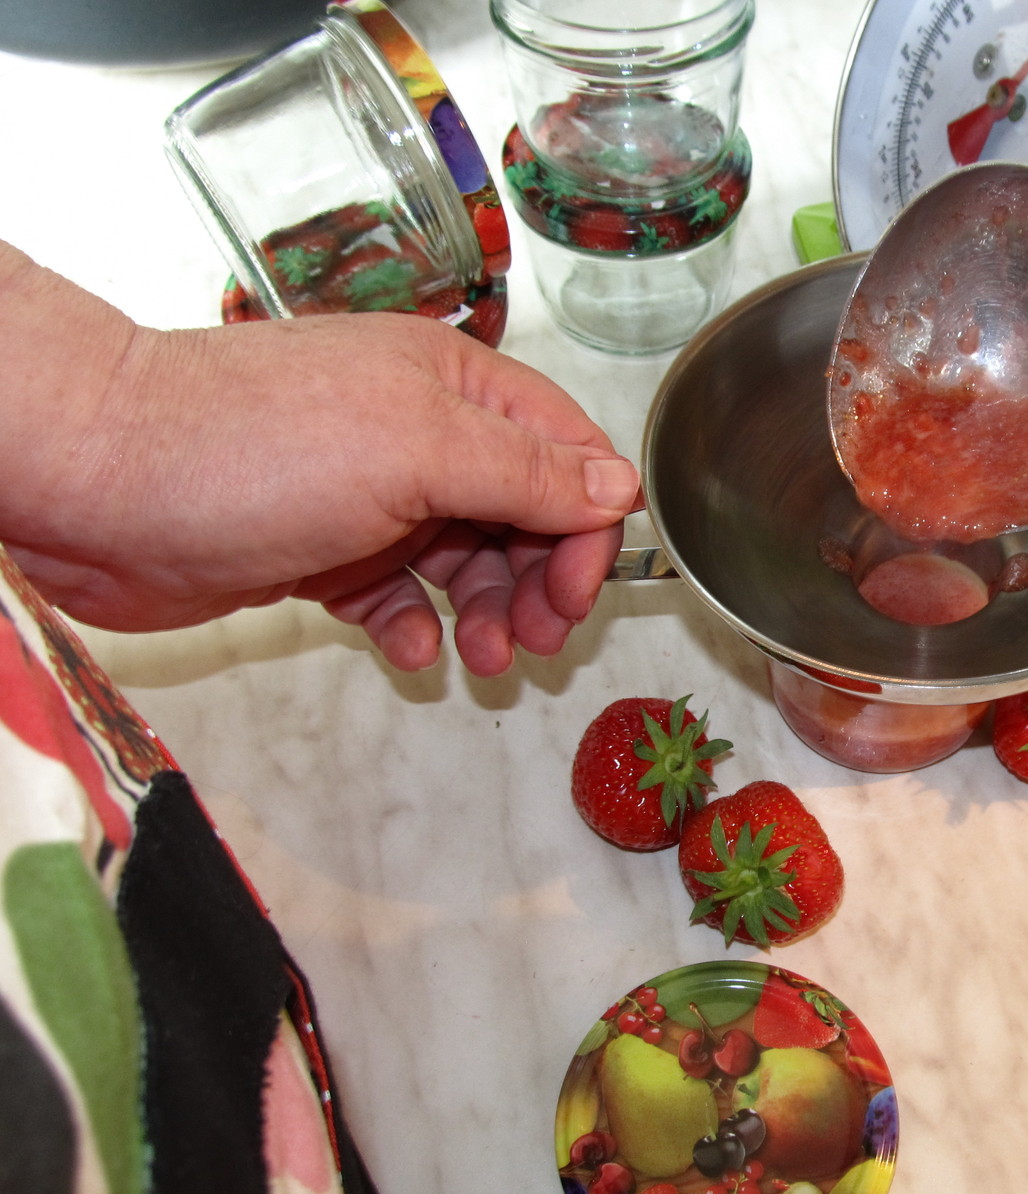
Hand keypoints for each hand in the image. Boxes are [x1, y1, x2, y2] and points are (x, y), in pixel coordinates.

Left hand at [0, 241, 639, 675]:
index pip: (562, 452)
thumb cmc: (254, 448)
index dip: (585, 524)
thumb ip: (525, 469)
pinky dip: (415, 626)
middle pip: (522, 512)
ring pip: (465, 560)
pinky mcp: (320, 551)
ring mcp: (367, 495)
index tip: (577, 593)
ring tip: (482, 659)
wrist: (97, 483)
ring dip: (488, 613)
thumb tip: (618, 484)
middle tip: (538, 641)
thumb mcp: (418, 449)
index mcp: (451, 388)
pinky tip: (412, 649)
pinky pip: (396, 595)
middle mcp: (417, 435)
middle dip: (542, 579)